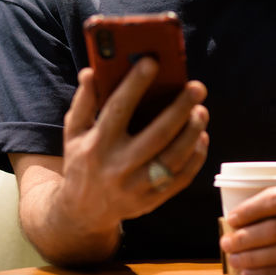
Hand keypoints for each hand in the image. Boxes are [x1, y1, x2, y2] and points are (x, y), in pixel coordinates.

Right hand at [55, 58, 208, 239]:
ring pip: (173, 158)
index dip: (135, 84)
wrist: (83, 212)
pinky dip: (195, 157)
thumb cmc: (81, 162)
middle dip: (180, 109)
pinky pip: (181, 178)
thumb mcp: (73, 132)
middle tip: (197, 87)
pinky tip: (201, 137)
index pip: (118, 109)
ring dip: (192, 132)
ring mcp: (137, 187)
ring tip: (202, 111)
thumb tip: (92, 71)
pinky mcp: (151, 201)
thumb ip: (84, 102)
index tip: (152, 62)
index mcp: (96, 144)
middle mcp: (117, 167)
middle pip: (157, 135)